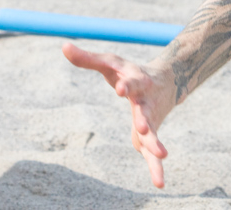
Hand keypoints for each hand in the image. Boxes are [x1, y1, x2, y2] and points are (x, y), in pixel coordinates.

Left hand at [63, 43, 177, 188]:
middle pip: (145, 110)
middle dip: (144, 119)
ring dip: (156, 144)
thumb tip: (63, 46)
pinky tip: (159, 184)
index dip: (126, 85)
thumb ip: (87, 59)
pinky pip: (153, 153)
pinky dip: (155, 168)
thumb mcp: (110, 63)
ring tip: (162, 156)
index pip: (130, 82)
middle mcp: (145, 101)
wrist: (167, 81)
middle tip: (143, 128)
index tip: (120, 88)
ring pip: (153, 134)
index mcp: (136, 81)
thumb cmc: (129, 71)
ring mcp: (151, 119)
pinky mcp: (150, 134)